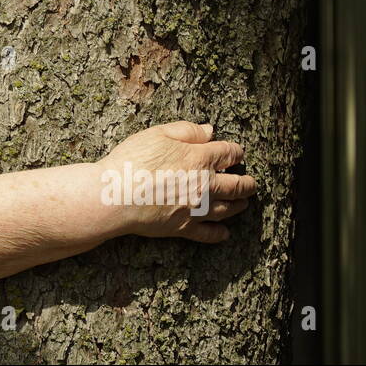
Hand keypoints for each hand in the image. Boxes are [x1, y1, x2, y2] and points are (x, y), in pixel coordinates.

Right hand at [96, 120, 255, 242]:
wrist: (115, 195)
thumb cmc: (132, 160)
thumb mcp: (157, 134)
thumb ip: (187, 131)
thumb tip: (210, 131)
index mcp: (200, 158)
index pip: (229, 153)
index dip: (237, 152)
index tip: (238, 153)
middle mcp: (206, 185)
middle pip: (238, 185)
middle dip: (247, 183)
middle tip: (251, 183)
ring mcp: (197, 209)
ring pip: (229, 209)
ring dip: (239, 205)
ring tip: (242, 203)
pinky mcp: (184, 228)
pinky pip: (209, 234)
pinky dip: (219, 233)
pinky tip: (224, 232)